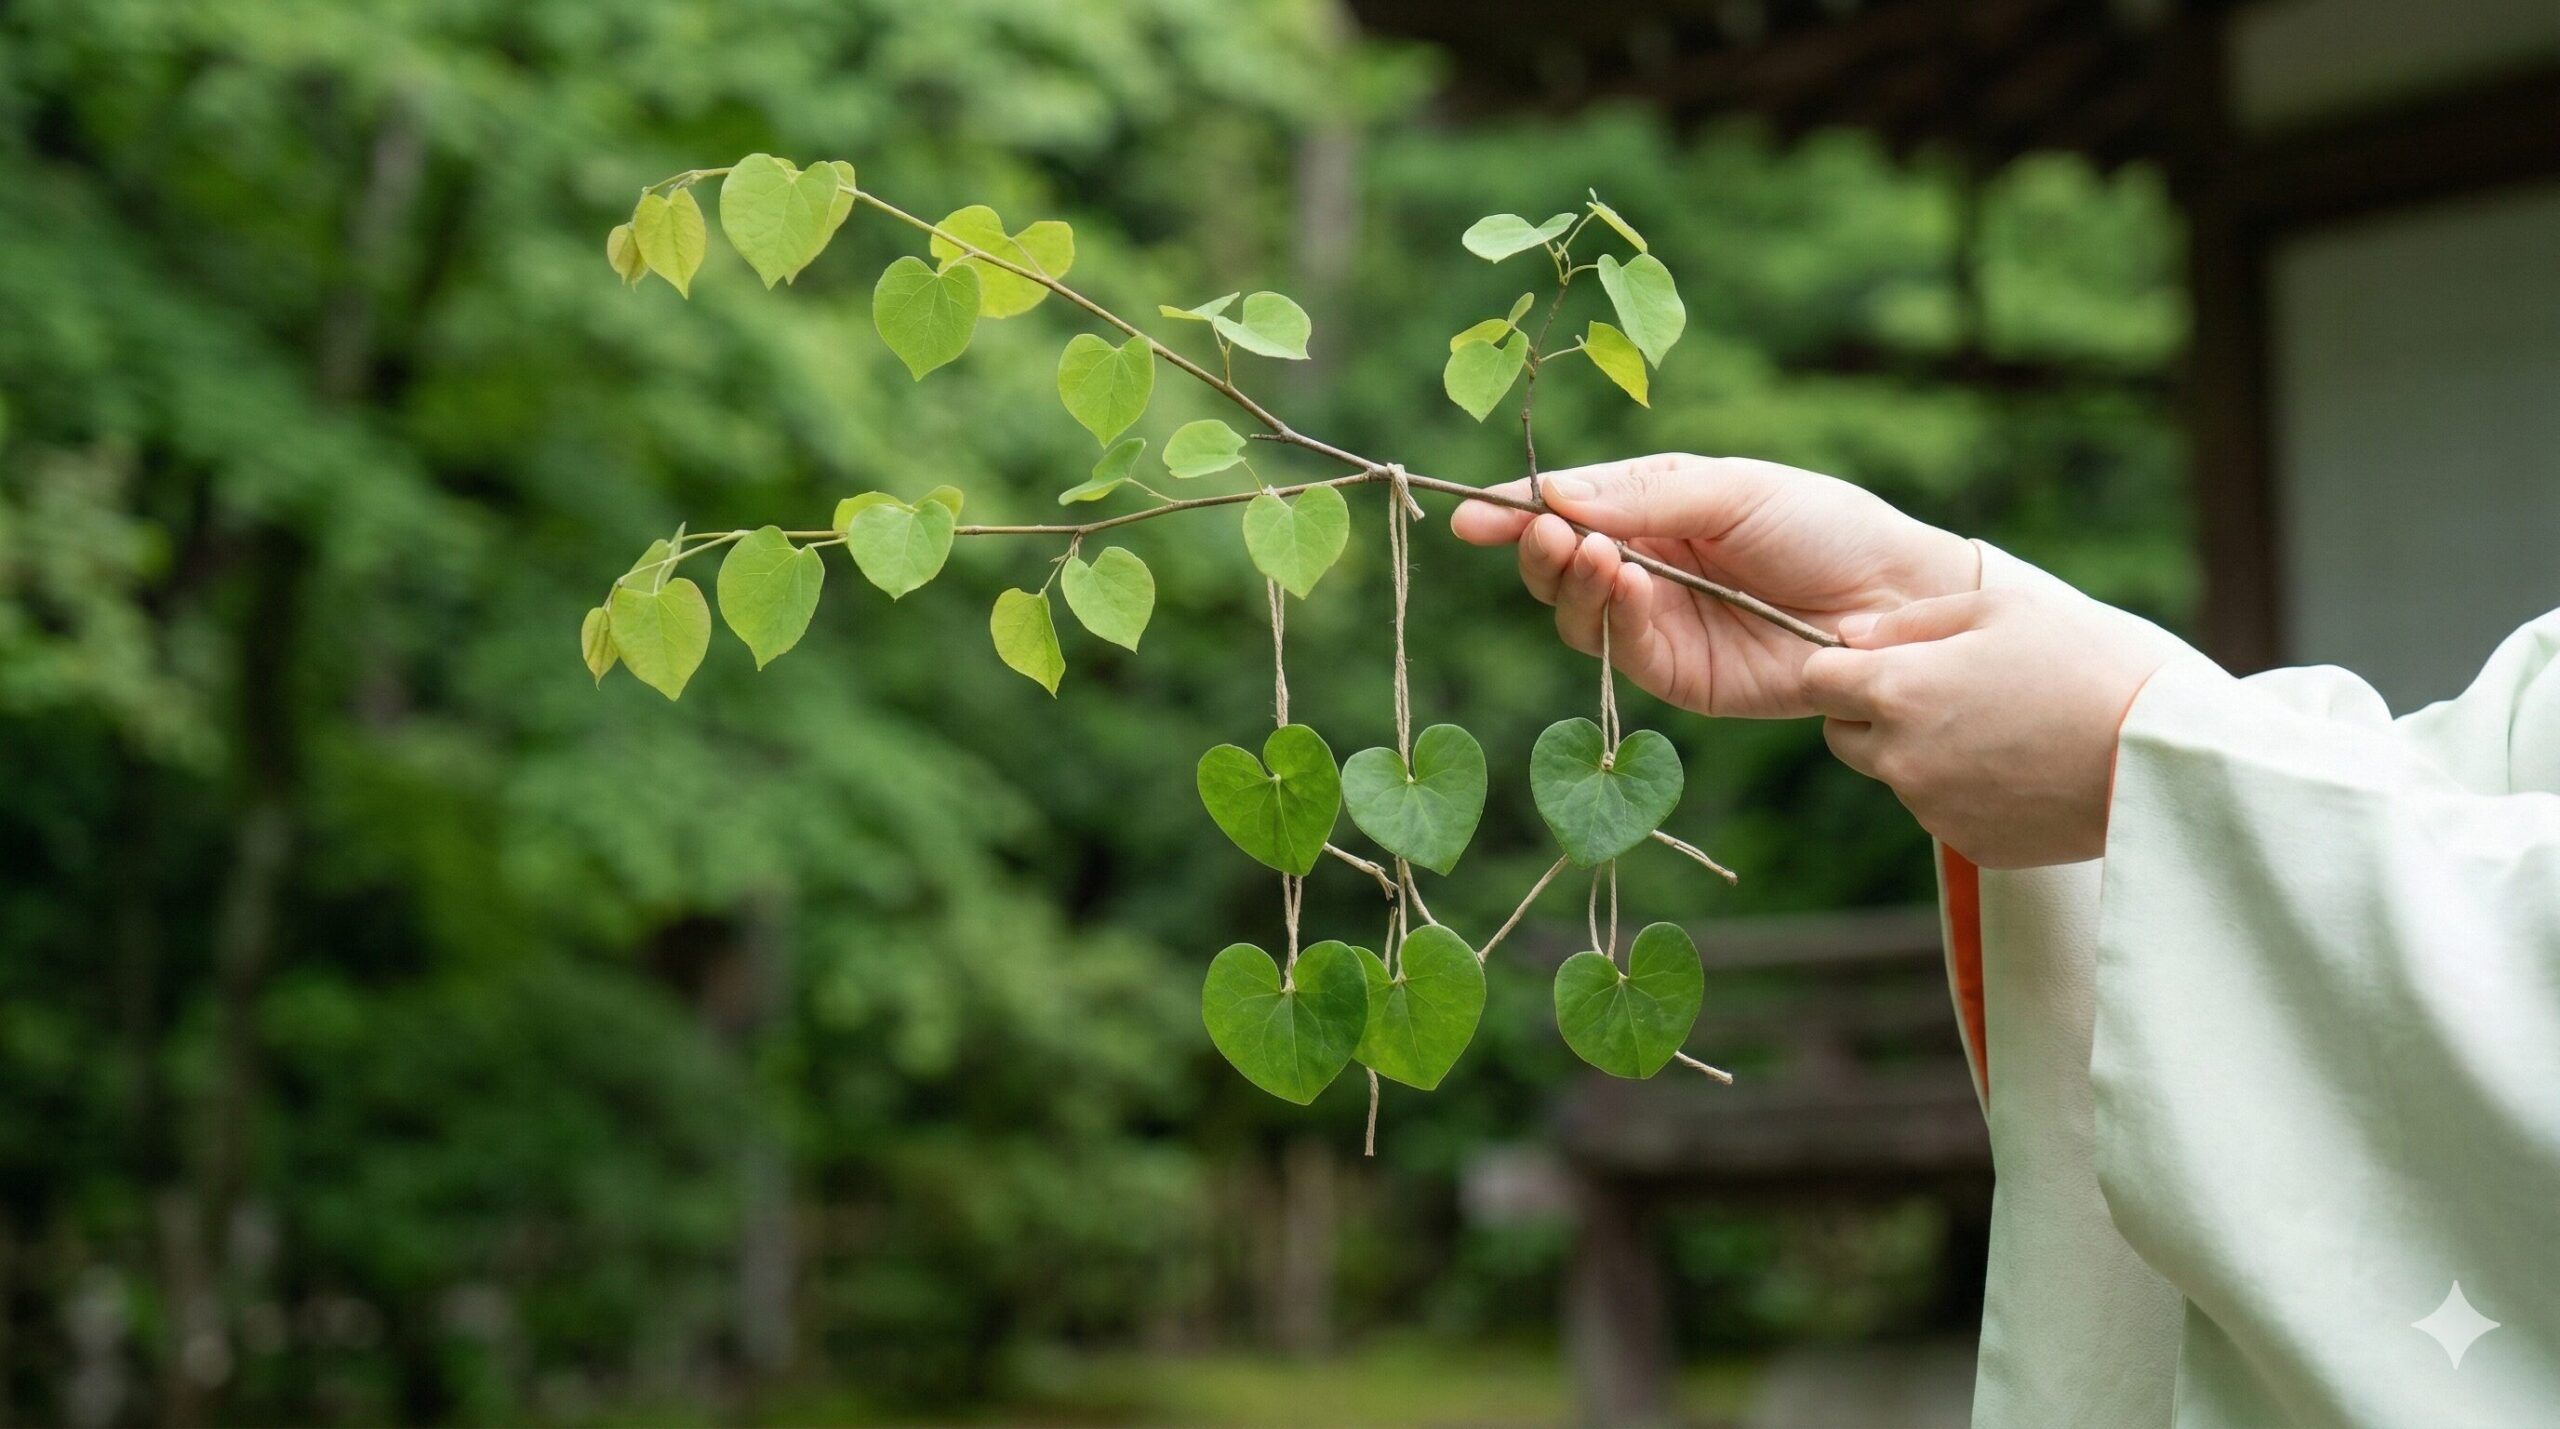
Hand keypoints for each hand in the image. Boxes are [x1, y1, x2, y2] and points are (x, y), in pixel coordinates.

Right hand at [1451, 454, 1979, 717]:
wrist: (1895, 600)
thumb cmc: (1826, 526)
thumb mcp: (1733, 489)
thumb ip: (1643, 495)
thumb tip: (1551, 494)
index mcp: (1655, 510)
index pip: (1568, 509)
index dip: (1516, 512)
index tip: (1472, 514)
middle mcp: (1645, 568)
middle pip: (1557, 567)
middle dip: (1540, 549)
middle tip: (1548, 532)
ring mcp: (1658, 627)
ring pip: (1575, 615)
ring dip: (1573, 582)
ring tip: (1595, 553)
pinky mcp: (1679, 677)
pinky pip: (1620, 653)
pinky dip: (1613, 617)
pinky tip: (1629, 585)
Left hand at [1800, 587, 2186, 867]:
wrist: (2162, 754)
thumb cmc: (2087, 663)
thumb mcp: (1999, 610)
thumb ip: (1909, 622)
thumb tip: (1846, 636)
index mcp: (1899, 691)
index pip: (1817, 680)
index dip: (1844, 665)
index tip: (1883, 657)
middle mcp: (1901, 758)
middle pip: (1842, 736)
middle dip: (1873, 712)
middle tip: (1945, 689)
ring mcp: (1932, 810)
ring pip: (1895, 774)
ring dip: (1922, 751)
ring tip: (2002, 725)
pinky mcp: (1970, 846)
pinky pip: (1941, 811)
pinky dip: (1964, 790)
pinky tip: (2022, 765)